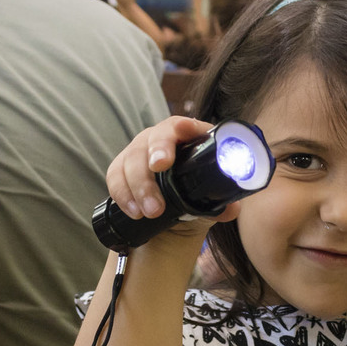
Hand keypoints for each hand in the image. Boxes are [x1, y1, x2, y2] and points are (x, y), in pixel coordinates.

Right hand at [105, 116, 241, 233]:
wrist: (173, 219)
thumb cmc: (195, 198)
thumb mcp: (211, 201)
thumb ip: (223, 202)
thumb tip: (231, 209)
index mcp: (188, 139)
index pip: (183, 126)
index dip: (182, 127)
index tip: (181, 132)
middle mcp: (162, 140)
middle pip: (153, 139)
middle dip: (154, 156)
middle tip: (158, 171)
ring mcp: (140, 152)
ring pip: (131, 159)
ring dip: (139, 186)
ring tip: (151, 211)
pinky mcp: (122, 169)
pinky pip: (115, 176)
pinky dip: (123, 194)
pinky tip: (133, 211)